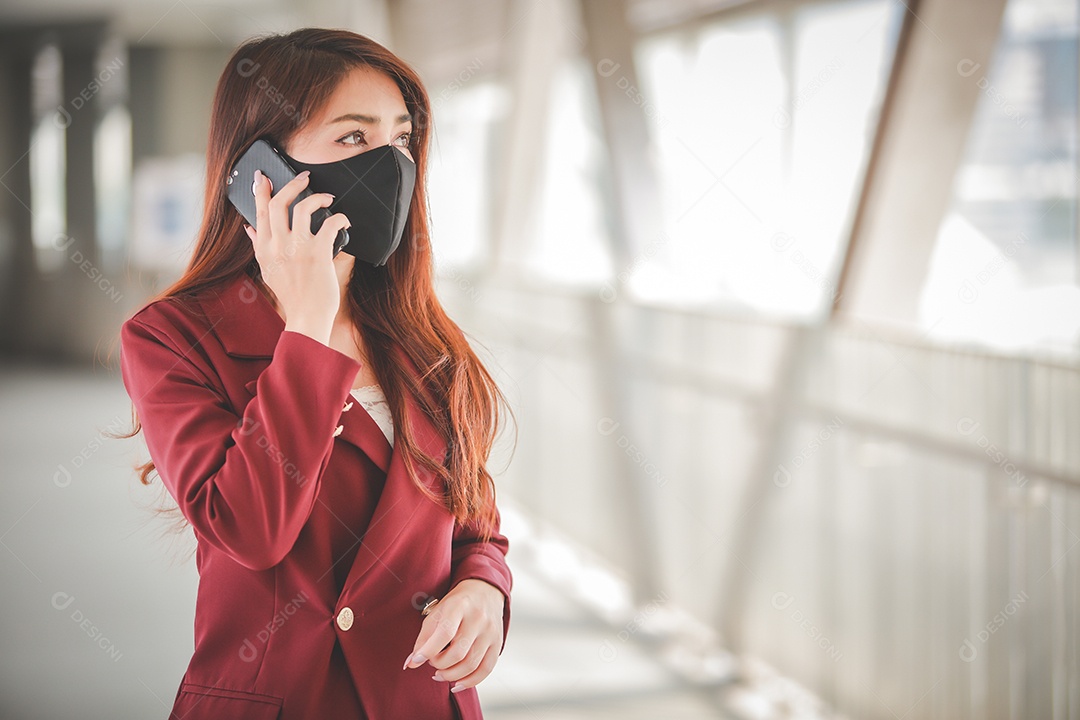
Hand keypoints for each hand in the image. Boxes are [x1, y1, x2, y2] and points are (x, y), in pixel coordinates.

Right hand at [243, 168, 350, 343]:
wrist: (307, 316)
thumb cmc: (292, 295)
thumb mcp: (267, 270)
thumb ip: (258, 246)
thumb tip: (249, 227)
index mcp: (264, 249)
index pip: (259, 211)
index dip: (261, 190)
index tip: (263, 176)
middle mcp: (278, 246)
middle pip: (279, 202)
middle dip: (292, 184)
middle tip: (304, 178)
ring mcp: (298, 248)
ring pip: (303, 207)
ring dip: (318, 197)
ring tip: (327, 198)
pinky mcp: (319, 253)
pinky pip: (330, 224)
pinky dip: (340, 218)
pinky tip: (344, 221)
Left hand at [402, 579, 505, 692]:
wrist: (484, 592)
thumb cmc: (456, 604)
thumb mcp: (436, 612)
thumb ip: (423, 638)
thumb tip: (411, 664)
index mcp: (459, 606)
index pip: (445, 632)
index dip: (429, 650)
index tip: (416, 661)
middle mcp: (478, 619)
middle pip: (458, 652)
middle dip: (439, 664)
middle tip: (432, 662)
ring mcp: (490, 632)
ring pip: (471, 664)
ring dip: (451, 675)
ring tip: (441, 673)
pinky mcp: (498, 643)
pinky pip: (486, 669)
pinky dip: (470, 681)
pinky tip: (457, 684)